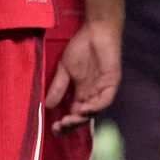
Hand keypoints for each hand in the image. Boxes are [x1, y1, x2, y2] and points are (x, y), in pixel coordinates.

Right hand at [45, 19, 122, 133]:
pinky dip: (96, 107)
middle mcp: (92, 95)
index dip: (65, 123)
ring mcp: (103, 89)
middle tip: (60, 127)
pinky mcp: (112, 82)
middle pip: (84, 116)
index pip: (74, 114)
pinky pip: (105, 100)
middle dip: (72, 124)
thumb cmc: (81, 47)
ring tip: (69, 121)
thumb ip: (58, 87)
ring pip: (94, 111)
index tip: (53, 128)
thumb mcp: (64, 69)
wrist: (96, 30)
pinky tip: (85, 109)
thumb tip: (47, 106)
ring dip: (82, 118)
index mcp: (81, 93)